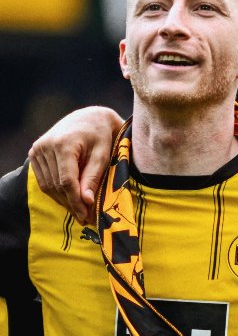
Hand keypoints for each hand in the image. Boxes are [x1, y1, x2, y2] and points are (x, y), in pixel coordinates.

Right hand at [28, 107, 123, 224]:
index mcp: (63, 144)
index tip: (86, 215)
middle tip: (85, 218)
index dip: (75, 201)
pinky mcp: (35, 153)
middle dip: (71, 203)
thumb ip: (93, 177)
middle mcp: (46, 146)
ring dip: (63, 200)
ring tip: (79, 211)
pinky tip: (69, 198)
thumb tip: (87, 201)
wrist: (90, 117)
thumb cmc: (102, 135)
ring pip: (48, 184)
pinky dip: (56, 191)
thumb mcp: (103, 154)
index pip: (66, 181)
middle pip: (56, 185)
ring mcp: (37, 149)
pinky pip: (44, 179)